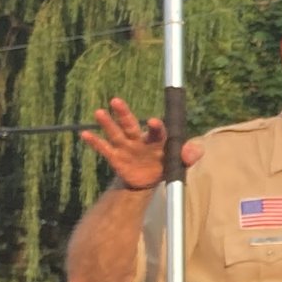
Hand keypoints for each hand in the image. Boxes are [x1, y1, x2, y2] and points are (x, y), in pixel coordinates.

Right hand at [80, 97, 201, 190]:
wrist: (148, 180)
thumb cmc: (166, 165)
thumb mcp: (179, 163)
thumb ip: (188, 156)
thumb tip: (195, 151)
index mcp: (158, 140)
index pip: (158, 131)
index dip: (156, 127)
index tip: (153, 121)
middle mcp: (140, 139)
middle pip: (131, 124)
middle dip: (124, 113)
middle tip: (116, 101)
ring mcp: (126, 147)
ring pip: (116, 133)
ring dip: (107, 124)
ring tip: (99, 112)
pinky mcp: (116, 157)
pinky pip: (104, 148)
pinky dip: (95, 142)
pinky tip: (85, 134)